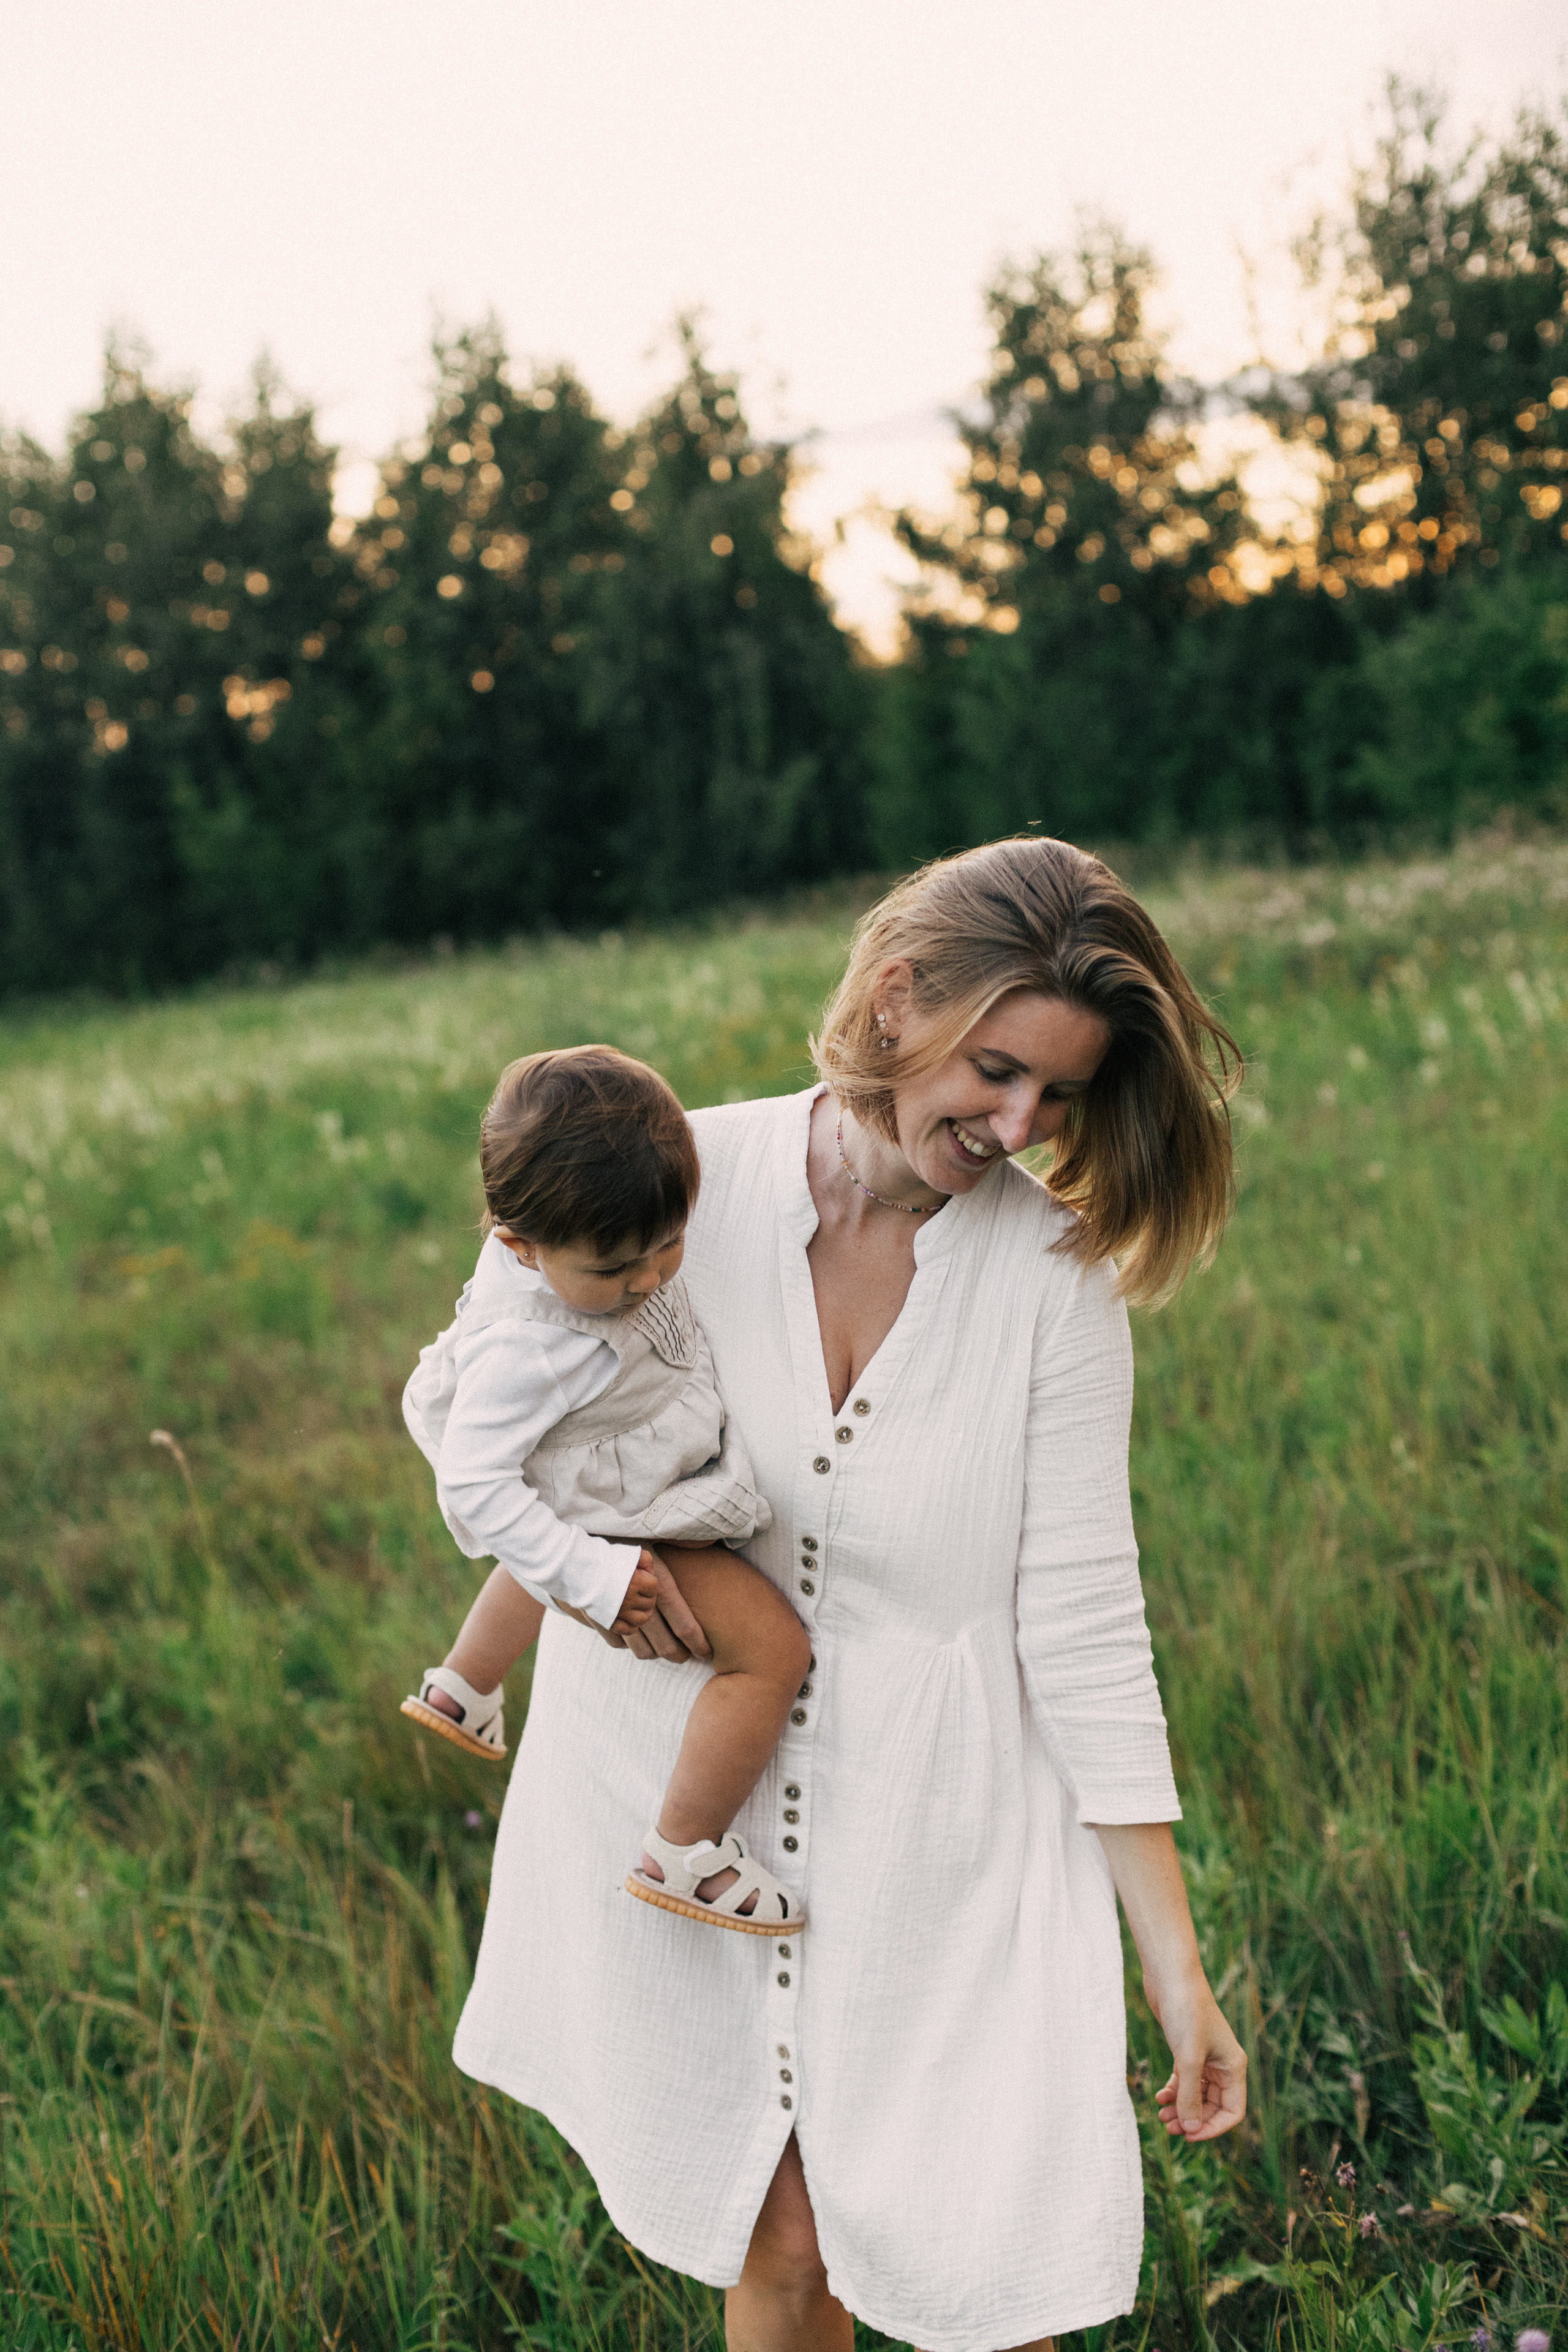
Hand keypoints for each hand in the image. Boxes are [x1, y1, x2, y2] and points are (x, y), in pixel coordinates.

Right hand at [554, 1550, 711, 1662]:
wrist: (571, 1550)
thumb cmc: (616, 1541)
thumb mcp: (650, 1539)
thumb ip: (679, 1543)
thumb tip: (710, 1542)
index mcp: (655, 1584)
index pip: (682, 1622)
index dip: (697, 1641)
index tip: (707, 1653)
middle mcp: (637, 1605)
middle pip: (664, 1643)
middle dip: (678, 1654)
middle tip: (686, 1657)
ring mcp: (617, 1617)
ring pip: (642, 1649)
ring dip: (654, 1653)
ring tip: (662, 1651)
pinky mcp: (599, 1622)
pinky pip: (619, 1644)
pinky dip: (629, 1644)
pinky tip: (636, 1638)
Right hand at [606, 1560, 659, 1641]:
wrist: (580, 1572)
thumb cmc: (604, 1561)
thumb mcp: (627, 1553)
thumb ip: (644, 1559)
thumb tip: (651, 1571)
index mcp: (635, 1582)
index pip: (653, 1587)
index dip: (649, 1582)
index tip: (641, 1578)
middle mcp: (629, 1599)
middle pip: (649, 1603)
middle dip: (647, 1597)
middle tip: (639, 1592)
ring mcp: (620, 1612)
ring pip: (642, 1619)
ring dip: (643, 1613)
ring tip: (637, 1606)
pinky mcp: (610, 1621)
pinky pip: (628, 1630)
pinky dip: (632, 1626)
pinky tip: (629, 1618)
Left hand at [1147, 1969, 1246, 2142]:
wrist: (1170, 1977)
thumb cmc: (1186, 2012)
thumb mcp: (1188, 2059)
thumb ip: (1190, 2097)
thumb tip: (1190, 2129)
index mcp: (1233, 2067)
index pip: (1233, 2111)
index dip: (1213, 2128)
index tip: (1189, 2135)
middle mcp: (1223, 2065)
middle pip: (1213, 2106)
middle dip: (1192, 2119)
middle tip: (1168, 2128)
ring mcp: (1205, 2057)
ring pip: (1197, 2095)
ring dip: (1181, 2108)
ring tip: (1161, 2116)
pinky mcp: (1187, 2049)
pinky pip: (1186, 2081)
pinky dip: (1174, 2091)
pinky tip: (1159, 2097)